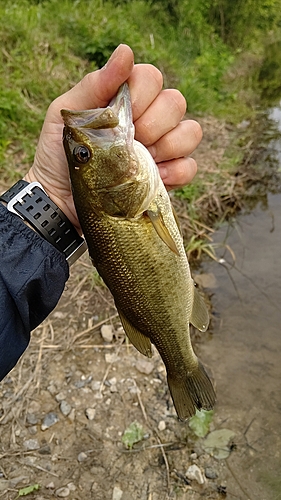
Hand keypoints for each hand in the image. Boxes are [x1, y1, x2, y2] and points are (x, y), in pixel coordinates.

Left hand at [25, 44, 201, 231]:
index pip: (152, 77)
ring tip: (140, 161)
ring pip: (190, 131)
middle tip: (128, 142)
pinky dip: (174, 172)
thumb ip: (95, 85)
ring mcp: (162, 148)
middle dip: (151, 124)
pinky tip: (153, 178)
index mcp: (126, 100)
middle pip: (175, 102)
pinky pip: (190, 166)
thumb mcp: (66, 115)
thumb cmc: (59, 154)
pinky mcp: (168, 177)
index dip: (141, 95)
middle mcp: (149, 119)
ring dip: (166, 146)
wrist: (60, 201)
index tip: (119, 117)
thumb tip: (126, 52)